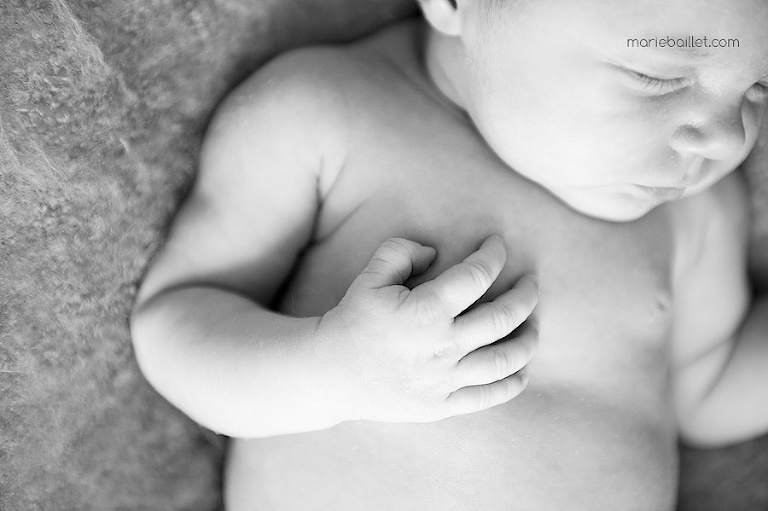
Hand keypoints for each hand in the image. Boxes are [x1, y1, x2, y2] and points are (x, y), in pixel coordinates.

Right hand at [317, 235, 538, 423]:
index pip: (476, 275)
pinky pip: (489, 396)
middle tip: (531, 282)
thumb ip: (401, 252)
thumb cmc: (352, 319)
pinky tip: (522, 370)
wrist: (331, 372)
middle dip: (525, 294)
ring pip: (505, 359)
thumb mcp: (370, 276)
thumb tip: (436, 253)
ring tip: (534, 326)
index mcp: (426, 310)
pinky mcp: (442, 404)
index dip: (493, 254)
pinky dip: (512, 383)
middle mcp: (442, 345)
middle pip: (503, 316)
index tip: (498, 245)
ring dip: (528, 339)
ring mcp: (445, 378)